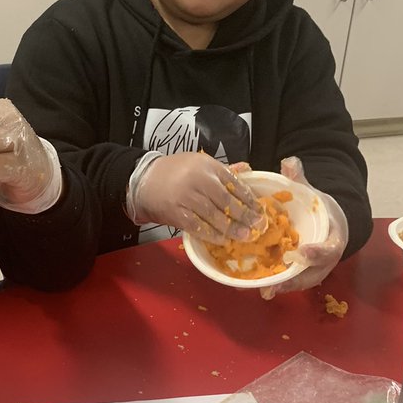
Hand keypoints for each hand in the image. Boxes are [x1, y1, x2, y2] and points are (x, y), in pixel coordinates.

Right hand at [132, 152, 264, 242]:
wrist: (143, 179)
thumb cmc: (173, 171)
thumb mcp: (199, 163)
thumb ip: (223, 170)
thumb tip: (248, 169)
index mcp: (208, 166)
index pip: (235, 184)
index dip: (249, 200)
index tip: (259, 211)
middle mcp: (198, 179)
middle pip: (227, 201)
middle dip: (244, 216)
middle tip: (257, 227)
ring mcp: (186, 197)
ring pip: (214, 216)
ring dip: (231, 228)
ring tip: (244, 236)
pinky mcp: (176, 212)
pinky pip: (198, 226)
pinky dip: (211, 235)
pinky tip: (221, 240)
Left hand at [260, 156, 347, 299]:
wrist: (328, 223)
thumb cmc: (319, 209)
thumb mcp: (312, 193)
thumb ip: (301, 180)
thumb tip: (289, 162)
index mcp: (333, 239)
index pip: (330, 248)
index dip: (318, 252)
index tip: (303, 251)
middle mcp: (324, 259)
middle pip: (312, 274)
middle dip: (294, 280)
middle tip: (276, 284)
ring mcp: (312, 269)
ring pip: (298, 281)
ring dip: (281, 287)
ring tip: (262, 290)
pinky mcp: (299, 273)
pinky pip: (288, 281)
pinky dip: (275, 285)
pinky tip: (256, 287)